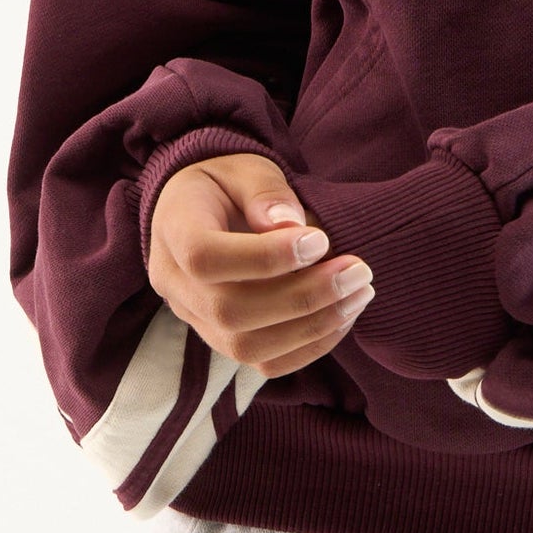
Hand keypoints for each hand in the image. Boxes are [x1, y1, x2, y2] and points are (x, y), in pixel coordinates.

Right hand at [146, 151, 374, 376]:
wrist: (207, 208)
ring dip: (313, 326)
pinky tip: (343, 315)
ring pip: (248, 347)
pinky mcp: (222, 340)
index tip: (320, 241)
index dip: (264, 257)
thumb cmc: (229, 184)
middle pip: (230, 311)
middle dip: (303, 297)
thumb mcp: (245, 169)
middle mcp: (175, 284)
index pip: (205, 258)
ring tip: (359, 293)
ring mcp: (195, 319)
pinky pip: (264, 363)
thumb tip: (292, 227)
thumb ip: (266, 192)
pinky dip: (310, 346)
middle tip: (357, 272)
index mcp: (174, 231)